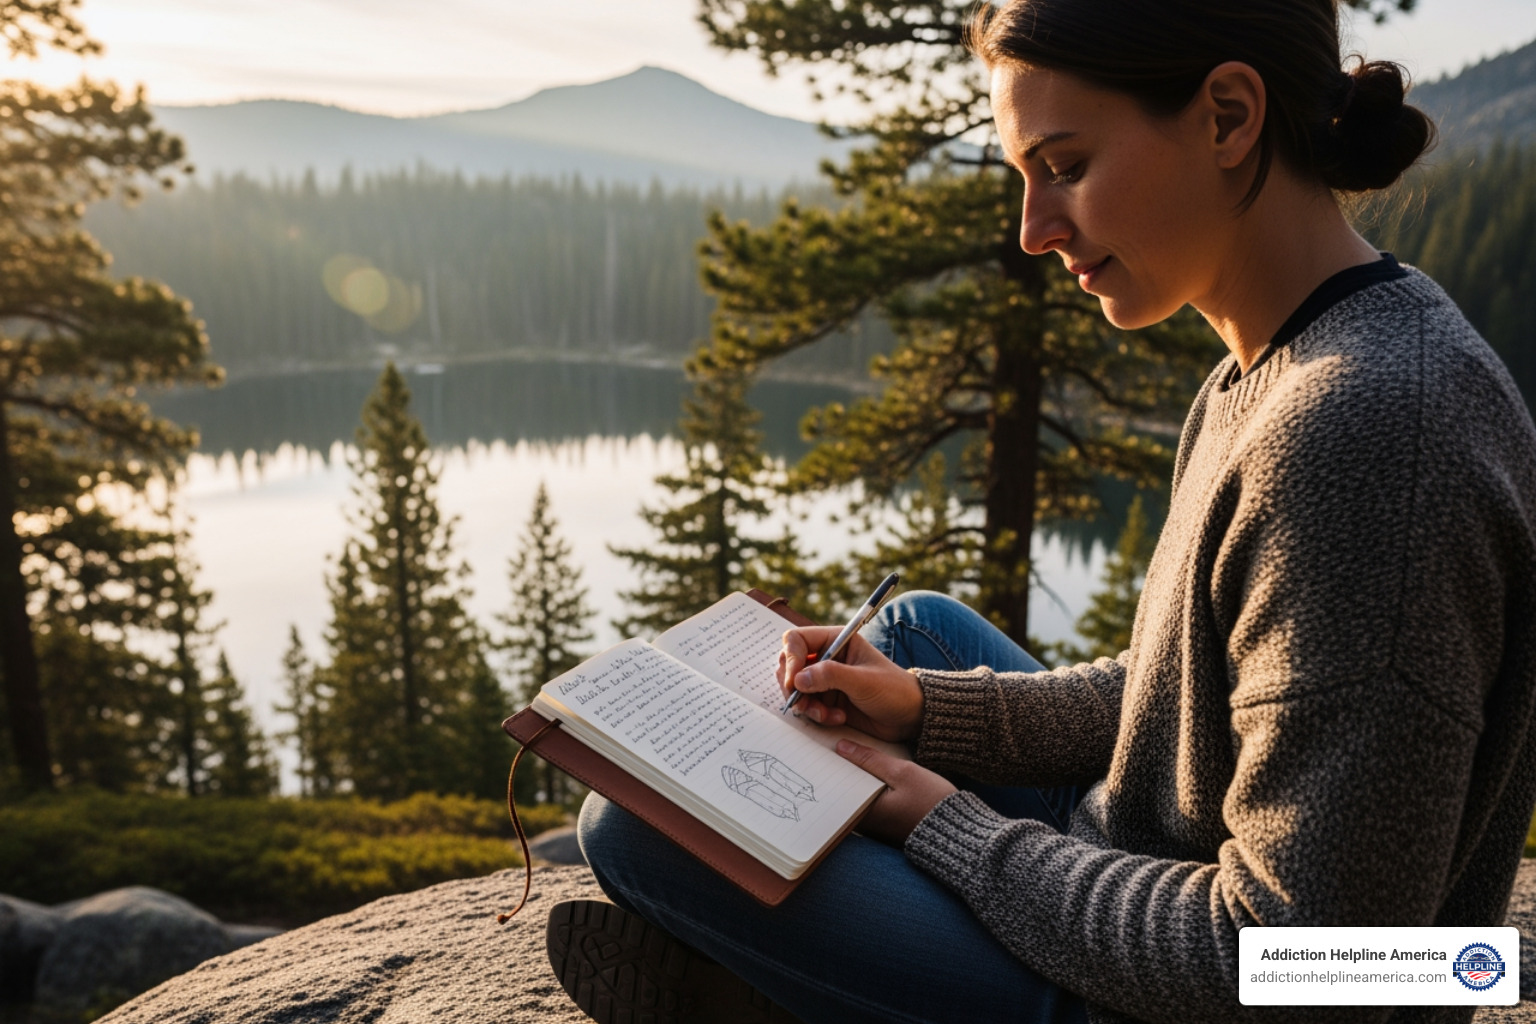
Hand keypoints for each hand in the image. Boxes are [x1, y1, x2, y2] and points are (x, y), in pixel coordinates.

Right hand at [776, 627, 922, 742]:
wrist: (909, 717)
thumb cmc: (893, 690)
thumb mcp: (864, 680)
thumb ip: (830, 676)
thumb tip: (798, 679)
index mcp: (836, 640)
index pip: (797, 640)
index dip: (791, 659)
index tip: (794, 681)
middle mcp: (826, 657)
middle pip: (789, 664)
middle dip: (793, 686)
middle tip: (802, 703)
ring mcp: (824, 680)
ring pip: (795, 688)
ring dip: (806, 705)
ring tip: (826, 715)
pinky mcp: (826, 699)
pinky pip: (806, 706)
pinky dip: (816, 715)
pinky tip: (837, 718)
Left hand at [836, 739, 956, 844]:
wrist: (959, 832)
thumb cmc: (933, 803)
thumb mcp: (903, 773)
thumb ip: (871, 759)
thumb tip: (842, 747)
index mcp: (865, 813)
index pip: (837, 787)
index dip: (831, 766)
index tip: (825, 748)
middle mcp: (865, 824)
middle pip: (844, 792)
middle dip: (841, 770)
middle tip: (837, 746)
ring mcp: (875, 827)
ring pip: (856, 796)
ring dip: (855, 778)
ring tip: (851, 753)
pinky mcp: (886, 825)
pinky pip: (868, 802)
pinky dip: (867, 787)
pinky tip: (871, 770)